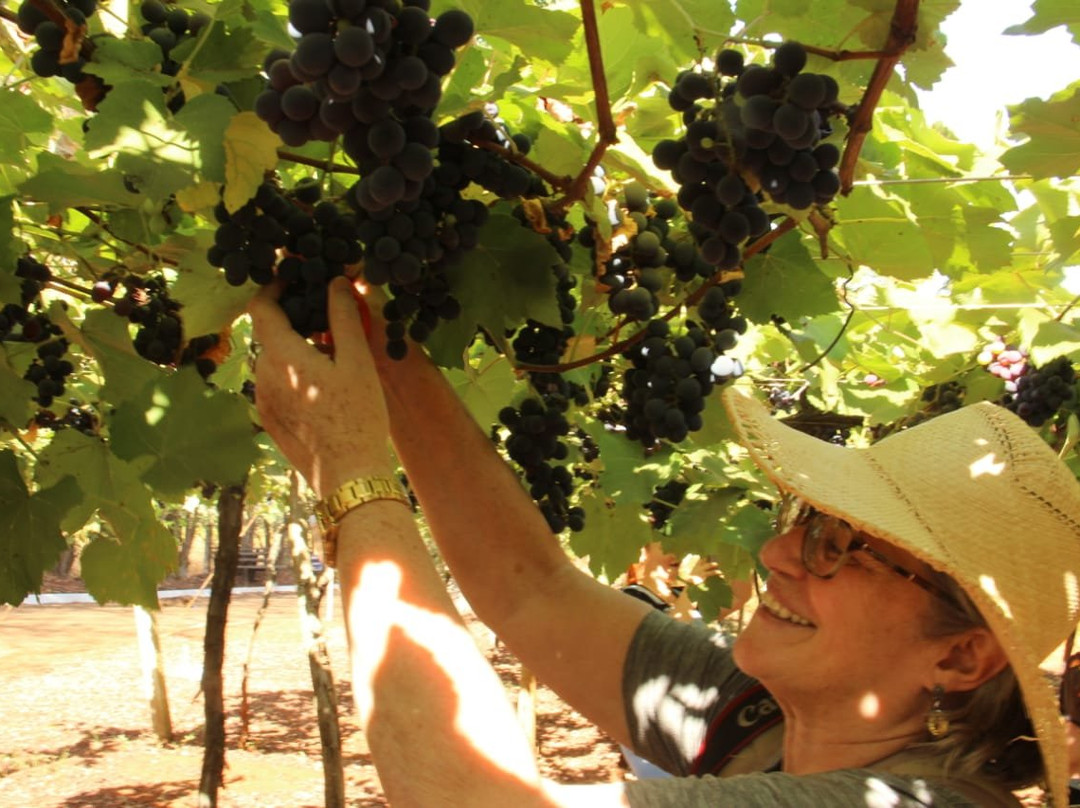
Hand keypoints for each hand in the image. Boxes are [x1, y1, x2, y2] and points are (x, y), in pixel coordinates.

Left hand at [248, 276, 394, 496]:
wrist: (349, 476)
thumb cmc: (358, 416)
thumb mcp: (357, 360)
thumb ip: (343, 316)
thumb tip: (336, 281)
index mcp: (281, 354)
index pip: (261, 306)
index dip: (273, 287)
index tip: (293, 280)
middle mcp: (262, 375)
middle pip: (270, 335)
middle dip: (294, 322)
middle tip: (326, 318)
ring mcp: (262, 400)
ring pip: (274, 362)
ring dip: (295, 351)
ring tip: (332, 357)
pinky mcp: (269, 420)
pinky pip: (276, 386)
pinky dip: (294, 376)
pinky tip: (324, 388)